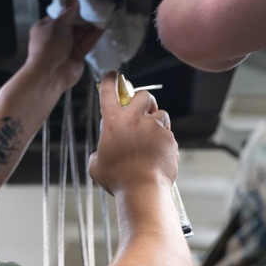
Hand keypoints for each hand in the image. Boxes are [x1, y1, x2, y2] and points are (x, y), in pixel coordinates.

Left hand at [26, 0, 102, 90]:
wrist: (50, 74)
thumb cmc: (48, 47)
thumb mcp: (58, 24)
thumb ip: (69, 12)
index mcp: (46, 26)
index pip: (60, 14)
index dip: (71, 7)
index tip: (83, 0)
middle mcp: (56, 36)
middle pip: (73, 22)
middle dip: (84, 15)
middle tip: (96, 6)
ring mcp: (67, 46)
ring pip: (82, 32)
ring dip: (91, 24)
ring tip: (103, 14)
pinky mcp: (78, 55)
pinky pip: (87, 42)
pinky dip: (94, 34)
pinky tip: (103, 26)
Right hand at [89, 71, 177, 193]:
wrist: (142, 189)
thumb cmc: (118, 179)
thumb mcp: (96, 165)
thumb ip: (99, 151)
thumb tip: (103, 152)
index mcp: (113, 122)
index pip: (108, 92)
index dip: (109, 80)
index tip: (112, 75)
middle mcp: (134, 120)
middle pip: (143, 95)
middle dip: (144, 100)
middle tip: (144, 110)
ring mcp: (154, 128)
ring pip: (161, 114)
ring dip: (157, 122)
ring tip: (152, 137)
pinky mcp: (169, 138)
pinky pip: (169, 134)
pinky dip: (165, 141)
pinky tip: (159, 154)